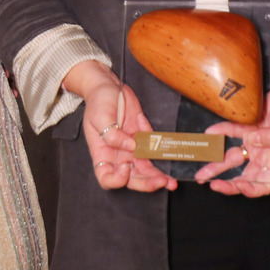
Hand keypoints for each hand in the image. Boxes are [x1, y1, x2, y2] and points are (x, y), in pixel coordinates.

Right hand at [66, 60, 174, 192]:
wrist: (108, 86)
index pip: (107, 178)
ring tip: (171, 181)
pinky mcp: (143, 138)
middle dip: (147, 184)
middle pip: (131, 179)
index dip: (117, 179)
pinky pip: (154, 148)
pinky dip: (158, 146)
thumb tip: (131, 146)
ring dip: (159, 176)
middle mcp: (118, 155)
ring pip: (146, 169)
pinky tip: (153, 133)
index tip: (125, 167)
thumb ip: (112, 135)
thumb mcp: (99, 117)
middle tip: (161, 182)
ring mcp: (132, 148)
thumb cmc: (98, 102)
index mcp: (102, 154)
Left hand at [199, 81, 269, 195]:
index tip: (238, 186)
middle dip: (228, 183)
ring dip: (216, 163)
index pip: (265, 184)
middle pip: (245, 176)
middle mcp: (265, 155)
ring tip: (201, 166)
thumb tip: (253, 141)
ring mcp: (256, 142)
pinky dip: (220, 132)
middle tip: (210, 183)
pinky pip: (231, 132)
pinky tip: (210, 132)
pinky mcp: (249, 127)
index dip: (252, 190)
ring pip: (233, 158)